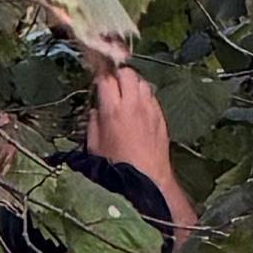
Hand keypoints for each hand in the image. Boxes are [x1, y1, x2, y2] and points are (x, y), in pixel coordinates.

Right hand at [83, 59, 177, 201]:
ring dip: (132, 83)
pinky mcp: (160, 115)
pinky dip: (143, 95)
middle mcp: (133, 104)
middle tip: (112, 83)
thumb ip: (93, 122)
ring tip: (126, 93)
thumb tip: (96, 110)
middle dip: (118, 74)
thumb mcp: (94, 145)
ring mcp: (149, 108)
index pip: (106, 78)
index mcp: (113, 110)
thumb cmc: (116, 165)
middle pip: (127, 73)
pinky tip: (138, 107)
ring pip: (141, 82)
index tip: (96, 79)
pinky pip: (151, 96)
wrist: (147, 179)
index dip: (100, 76)